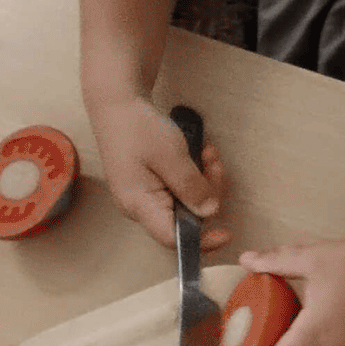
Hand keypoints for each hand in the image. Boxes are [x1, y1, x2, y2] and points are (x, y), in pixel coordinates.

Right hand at [87, 95, 230, 249]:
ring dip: (206, 178)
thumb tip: (210, 212)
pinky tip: (200, 152)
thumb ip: (191, 186)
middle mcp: (141, 206)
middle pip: (186, 218)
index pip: (172, 239)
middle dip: (208, 192)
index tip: (226, 234)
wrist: (118, 104)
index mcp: (139, 205)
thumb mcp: (170, 155)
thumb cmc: (138, 128)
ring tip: (207, 152)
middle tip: (214, 162)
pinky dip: (196, 172)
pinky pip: (183, 188)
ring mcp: (148, 195)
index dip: (201, 241)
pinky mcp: (154, 184)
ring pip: (189, 201)